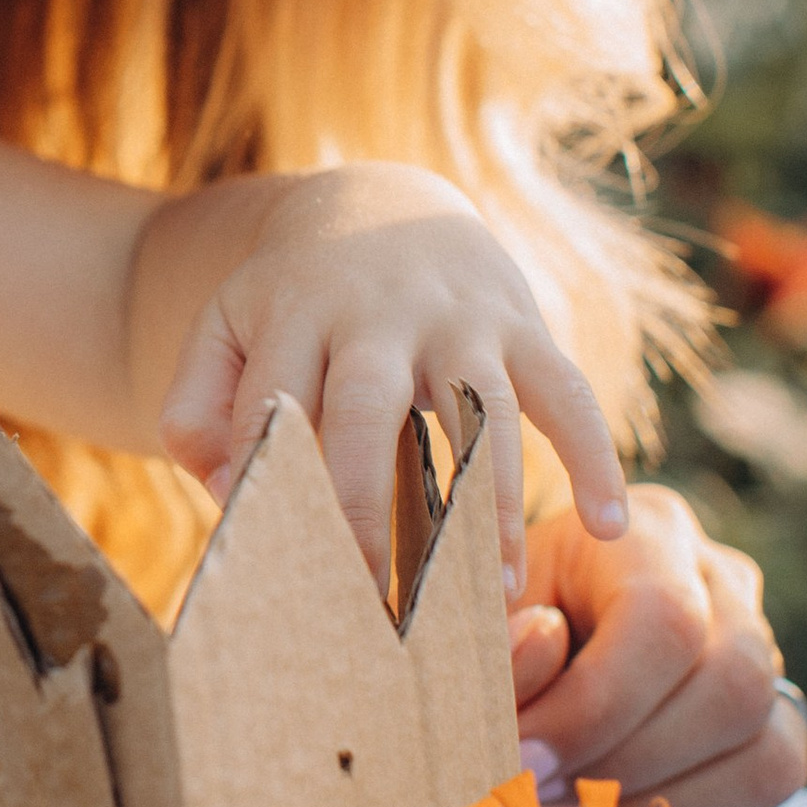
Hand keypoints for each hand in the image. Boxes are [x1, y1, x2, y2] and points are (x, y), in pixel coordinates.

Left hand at [156, 166, 627, 593]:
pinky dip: (596, 455)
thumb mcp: (227, 329)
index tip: (276, 576)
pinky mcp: (524, 326)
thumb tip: (230, 495)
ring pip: (479, 412)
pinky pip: (569, 392)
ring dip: (488, 506)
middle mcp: (377, 313)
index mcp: (295, 315)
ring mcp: (460, 318)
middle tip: (369, 604)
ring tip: (491, 597)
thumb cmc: (295, 301)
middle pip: (365, 410)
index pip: (271, 411)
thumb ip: (197, 410)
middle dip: (362, 507)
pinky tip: (608, 526)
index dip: (267, 492)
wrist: (384, 202)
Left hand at [506, 485, 806, 806]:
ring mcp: (768, 670)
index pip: (665, 618)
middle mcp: (728, 591)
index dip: (595, 705)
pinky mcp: (770, 747)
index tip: (523, 757)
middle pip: (735, 686)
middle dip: (628, 763)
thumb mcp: (480, 615)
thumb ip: (499, 638)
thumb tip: (543, 642)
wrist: (531, 641)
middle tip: (542, 795)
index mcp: (652, 535)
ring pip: (768, 760)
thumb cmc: (498, 625)